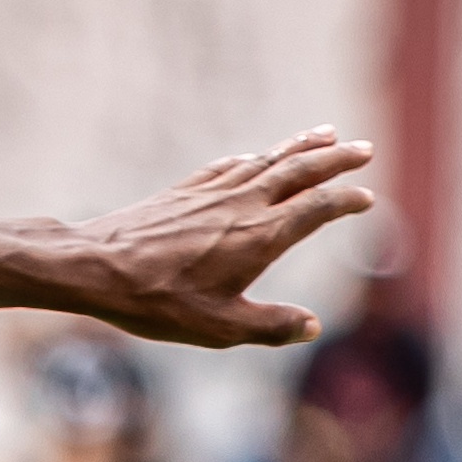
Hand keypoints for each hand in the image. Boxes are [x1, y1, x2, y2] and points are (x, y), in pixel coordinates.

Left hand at [62, 130, 377, 348]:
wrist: (95, 267)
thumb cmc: (156, 303)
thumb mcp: (218, 328)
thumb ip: (269, 326)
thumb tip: (312, 326)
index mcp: (260, 237)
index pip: (316, 208)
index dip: (345, 200)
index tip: (366, 198)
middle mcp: (242, 206)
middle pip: (299, 171)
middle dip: (335, 158)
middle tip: (364, 148)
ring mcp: (212, 193)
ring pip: (267, 160)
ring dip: (300, 146)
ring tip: (326, 133)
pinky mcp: (183, 191)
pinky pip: (229, 166)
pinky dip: (252, 158)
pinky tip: (256, 157)